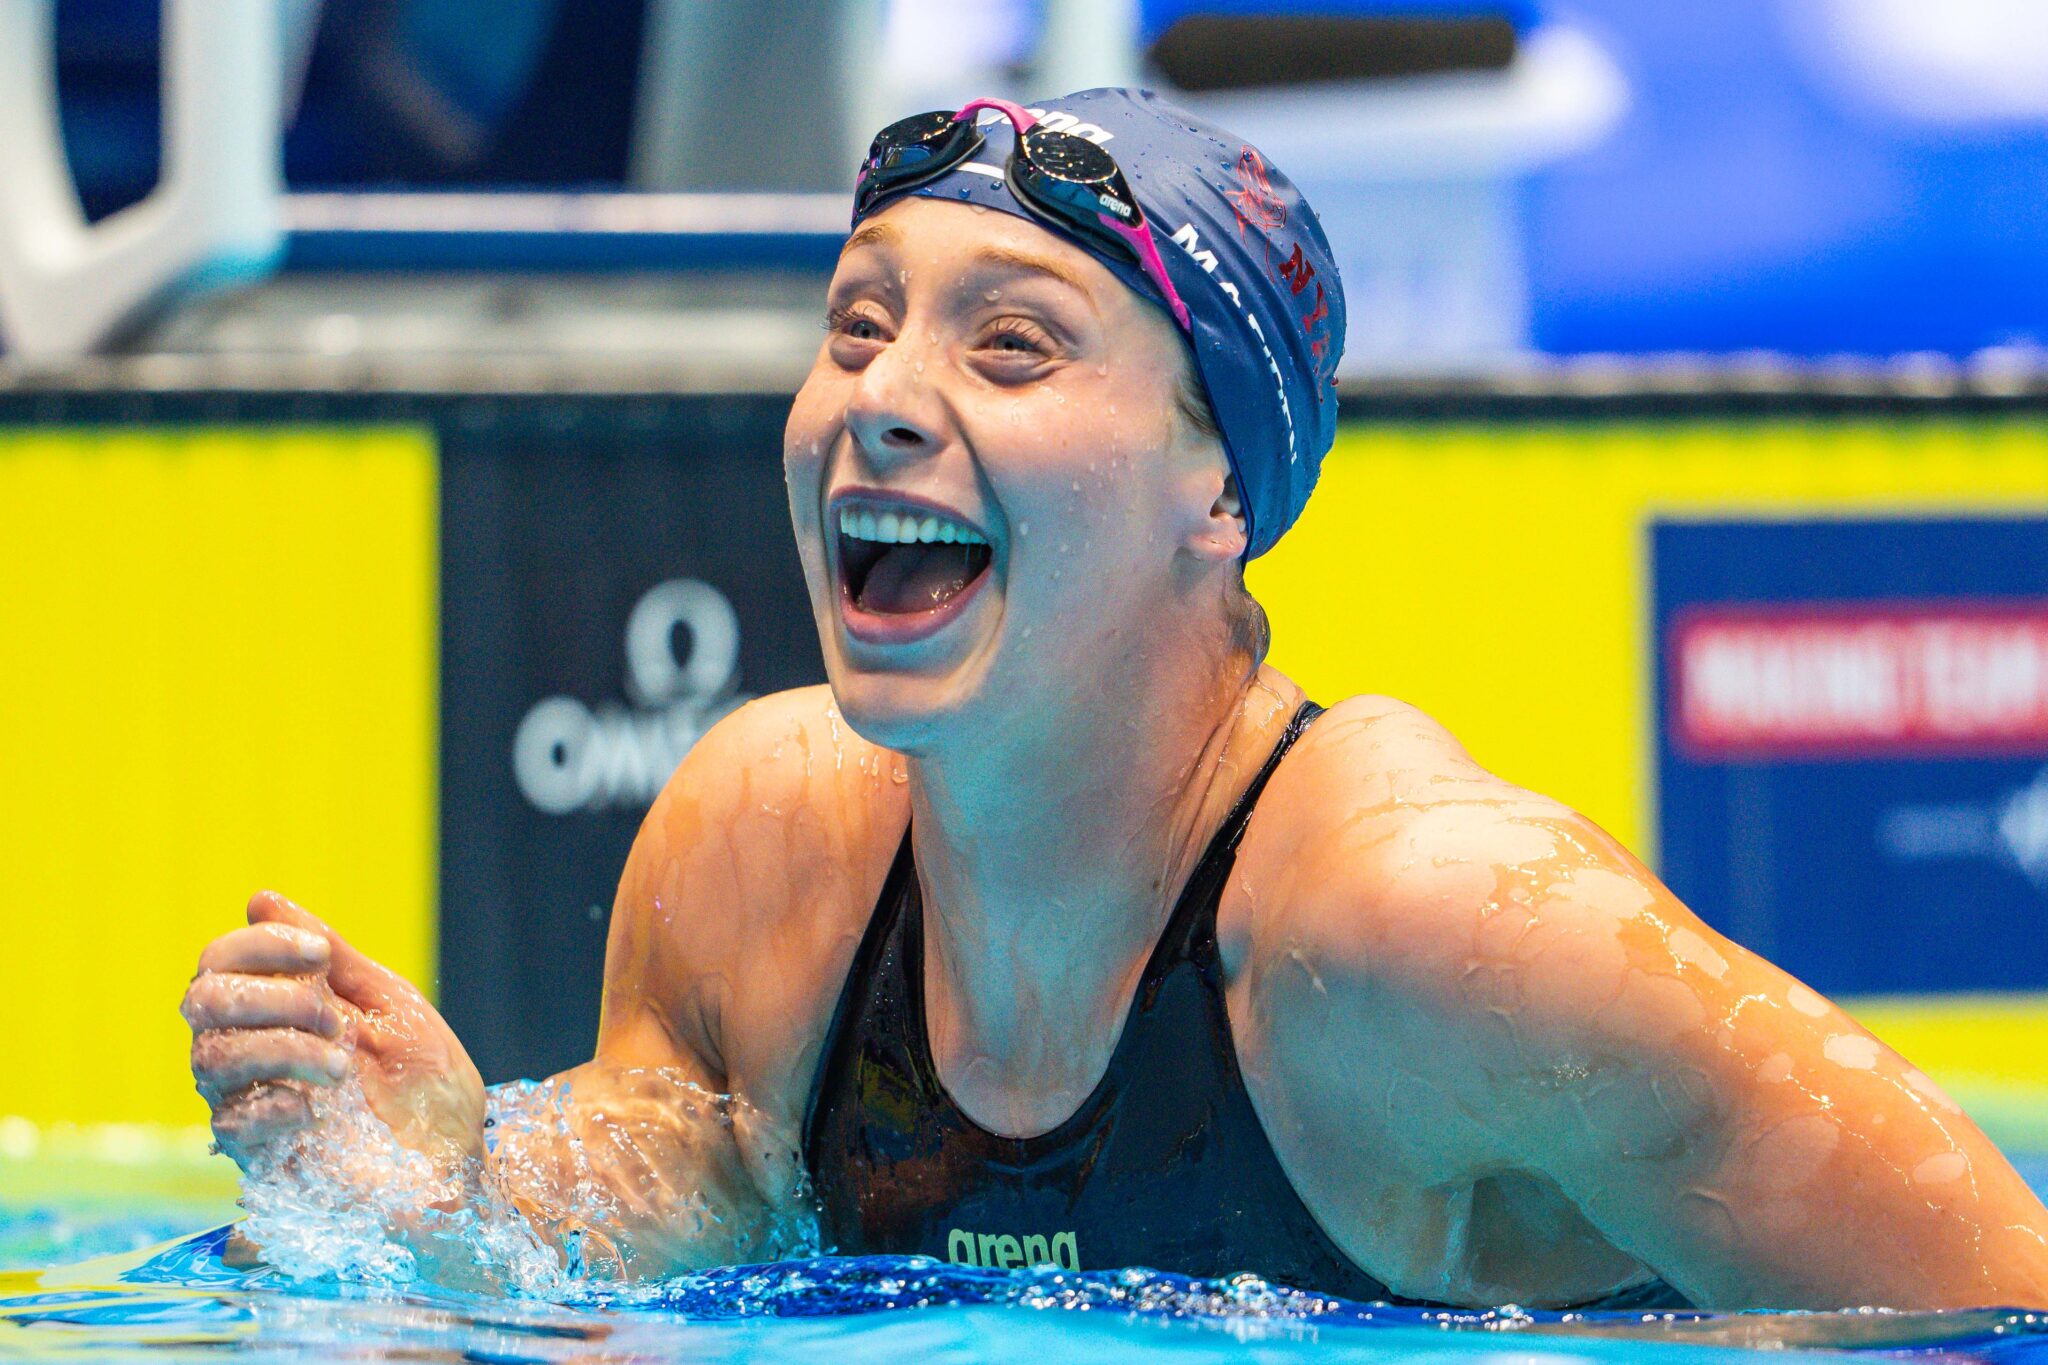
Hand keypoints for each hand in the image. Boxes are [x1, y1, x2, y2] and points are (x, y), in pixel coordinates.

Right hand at [183, 891, 484, 1173]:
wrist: (457, 1156)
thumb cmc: (426, 1082)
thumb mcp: (390, 1005)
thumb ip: (332, 959)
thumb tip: (260, 900)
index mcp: (278, 1010)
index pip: (222, 961)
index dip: (261, 946)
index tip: (319, 955)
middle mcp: (251, 1052)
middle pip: (203, 1002)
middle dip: (272, 997)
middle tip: (334, 1019)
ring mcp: (250, 1104)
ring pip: (212, 1057)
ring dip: (282, 1048)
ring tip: (340, 1066)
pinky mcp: (259, 1156)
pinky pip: (230, 1121)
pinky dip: (273, 1102)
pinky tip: (313, 1107)